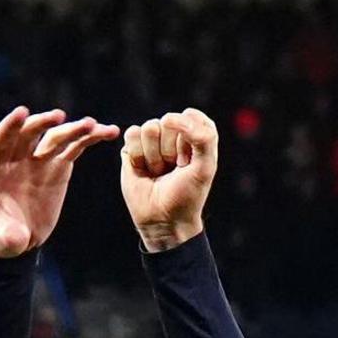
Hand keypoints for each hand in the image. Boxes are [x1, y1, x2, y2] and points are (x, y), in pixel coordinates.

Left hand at [0, 108, 113, 259]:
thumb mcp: (1, 242)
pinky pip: (75, 148)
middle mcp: (18, 159)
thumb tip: (18, 239)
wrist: (18, 237)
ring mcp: (40, 160)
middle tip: (60, 118)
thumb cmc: (2, 237)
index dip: (9, 125)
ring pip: (56, 137)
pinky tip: (108, 132)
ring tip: (94, 126)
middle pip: (29, 132)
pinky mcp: (59, 167)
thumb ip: (7, 238)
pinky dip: (90, 138)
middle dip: (43, 123)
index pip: (0, 140)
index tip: (22, 113)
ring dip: (74, 129)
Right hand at [123, 110, 219, 252]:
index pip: (189, 117)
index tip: (189, 163)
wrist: (164, 220)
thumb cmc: (188, 195)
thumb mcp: (206, 166)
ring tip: (158, 171)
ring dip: (153, 155)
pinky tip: (143, 170)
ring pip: (148, 128)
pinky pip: (132, 134)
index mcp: (194, 135)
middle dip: (169, 150)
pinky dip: (138, 155)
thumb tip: (169, 118)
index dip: (188, 142)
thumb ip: (203, 136)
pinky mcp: (132, 148)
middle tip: (171, 170)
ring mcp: (152, 141)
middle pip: (166, 122)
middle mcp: (173, 134)